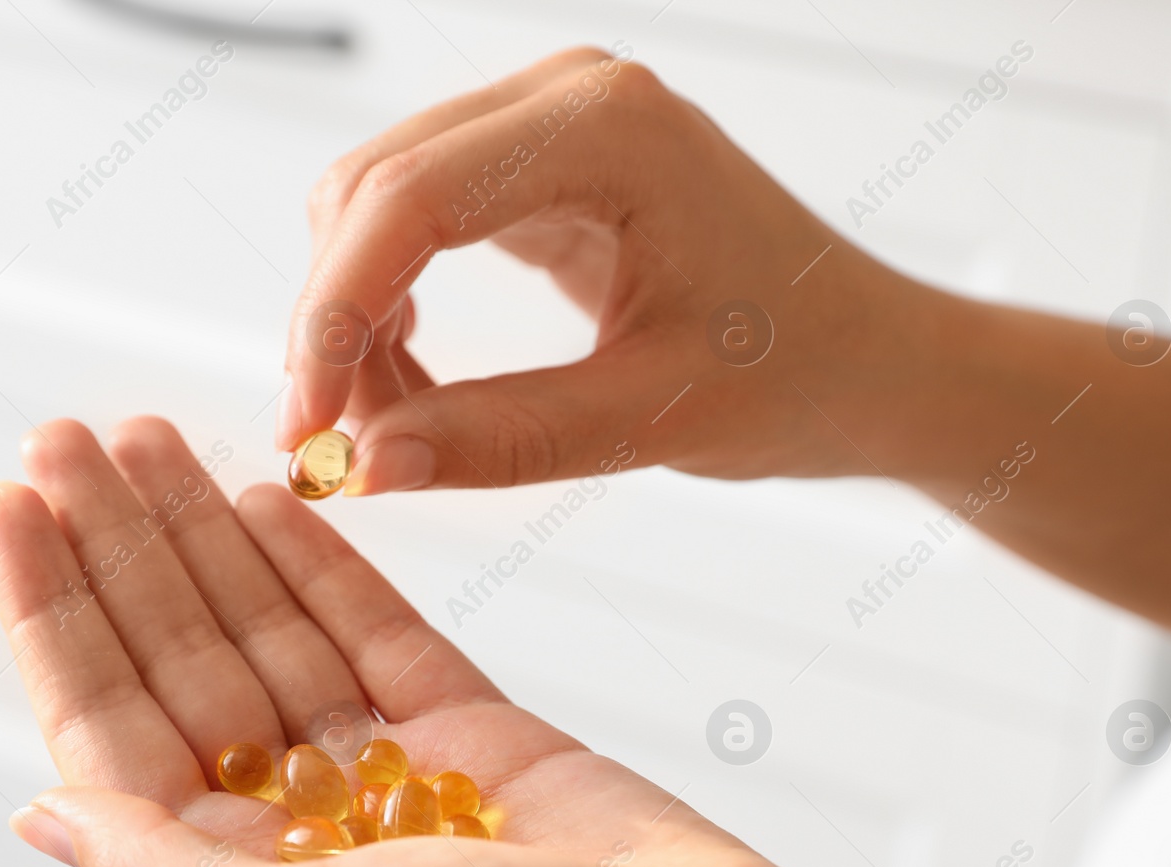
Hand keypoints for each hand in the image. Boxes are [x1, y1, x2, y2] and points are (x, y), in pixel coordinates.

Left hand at [0, 416, 1002, 866]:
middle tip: (70, 438)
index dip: (56, 613)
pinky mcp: (480, 729)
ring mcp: (394, 772)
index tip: (13, 509)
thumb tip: (39, 818)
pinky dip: (324, 563)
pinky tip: (270, 499)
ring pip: (275, 628)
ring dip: (210, 534)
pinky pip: (381, 630)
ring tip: (150, 443)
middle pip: (185, 657)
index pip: (109, 725)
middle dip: (123, 546)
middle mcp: (303, 829)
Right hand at [281, 47, 941, 494]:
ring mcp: (551, 123)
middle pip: (375, 188)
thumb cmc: (799, 370)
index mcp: (610, 131)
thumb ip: (503, 440)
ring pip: (380, 202)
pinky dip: (394, 303)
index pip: (411, 200)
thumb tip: (365, 464)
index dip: (333, 315)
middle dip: (334, 321)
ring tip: (394, 425)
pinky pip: (421, 219)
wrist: (866, 359)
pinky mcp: (540, 165)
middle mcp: (569, 98)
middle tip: (334, 445)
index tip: (305, 424)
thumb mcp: (651, 416)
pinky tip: (419, 382)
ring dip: (359, 315)